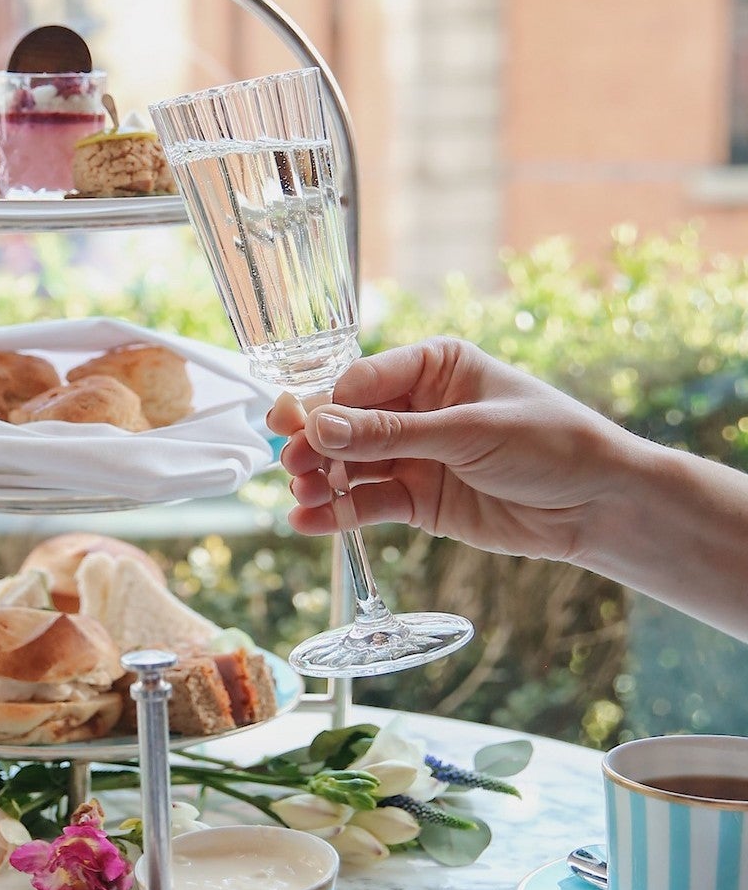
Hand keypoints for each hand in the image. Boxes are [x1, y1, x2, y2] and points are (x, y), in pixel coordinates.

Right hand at [267, 337, 637, 563]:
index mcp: (432, 367)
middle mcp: (416, 408)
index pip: (361, 380)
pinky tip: (307, 522)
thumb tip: (320, 426)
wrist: (598, 505)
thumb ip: (391, 434)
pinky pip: (367, 504)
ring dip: (321, 480)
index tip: (296, 427)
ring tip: (301, 495)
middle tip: (292, 465)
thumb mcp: (468, 432)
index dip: (325, 404)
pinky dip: (337, 513)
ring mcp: (413, 455)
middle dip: (316, 444)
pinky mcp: (417, 499)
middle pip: (346, 424)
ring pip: (350, 465)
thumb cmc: (550, 444)